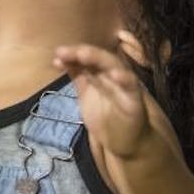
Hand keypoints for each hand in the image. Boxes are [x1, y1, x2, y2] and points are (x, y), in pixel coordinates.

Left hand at [53, 39, 152, 158]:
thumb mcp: (86, 94)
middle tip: (64, 51)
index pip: (88, 58)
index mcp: (102, 73)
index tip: (58, 54)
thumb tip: (58, 58)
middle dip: (83, 53)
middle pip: (100, 58)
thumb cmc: (107, 116)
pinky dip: (125, 79)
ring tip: (82, 54)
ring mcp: (125, 85)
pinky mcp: (136, 100)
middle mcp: (114, 75)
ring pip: (115, 66)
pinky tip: (116, 75)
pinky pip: (132, 86)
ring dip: (99, 59)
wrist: (127, 141)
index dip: (74, 54)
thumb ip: (77, 76)